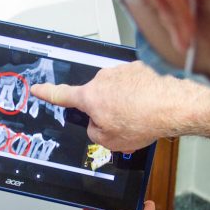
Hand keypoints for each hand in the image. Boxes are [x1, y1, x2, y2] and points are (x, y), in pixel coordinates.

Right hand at [31, 61, 183, 151]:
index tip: (37, 88)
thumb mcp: (108, 141)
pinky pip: (131, 85)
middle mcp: (103, 79)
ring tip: (139, 116)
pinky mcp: (138, 69)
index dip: (46, 92)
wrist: (172, 106)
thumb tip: (96, 124)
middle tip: (120, 124)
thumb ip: (93, 132)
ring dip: (123, 103)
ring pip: (115, 92)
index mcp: (90, 97)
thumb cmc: (142, 121)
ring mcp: (121, 71)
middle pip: (95, 98)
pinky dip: (137, 95)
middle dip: (103, 110)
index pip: (61, 94)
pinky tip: (148, 106)